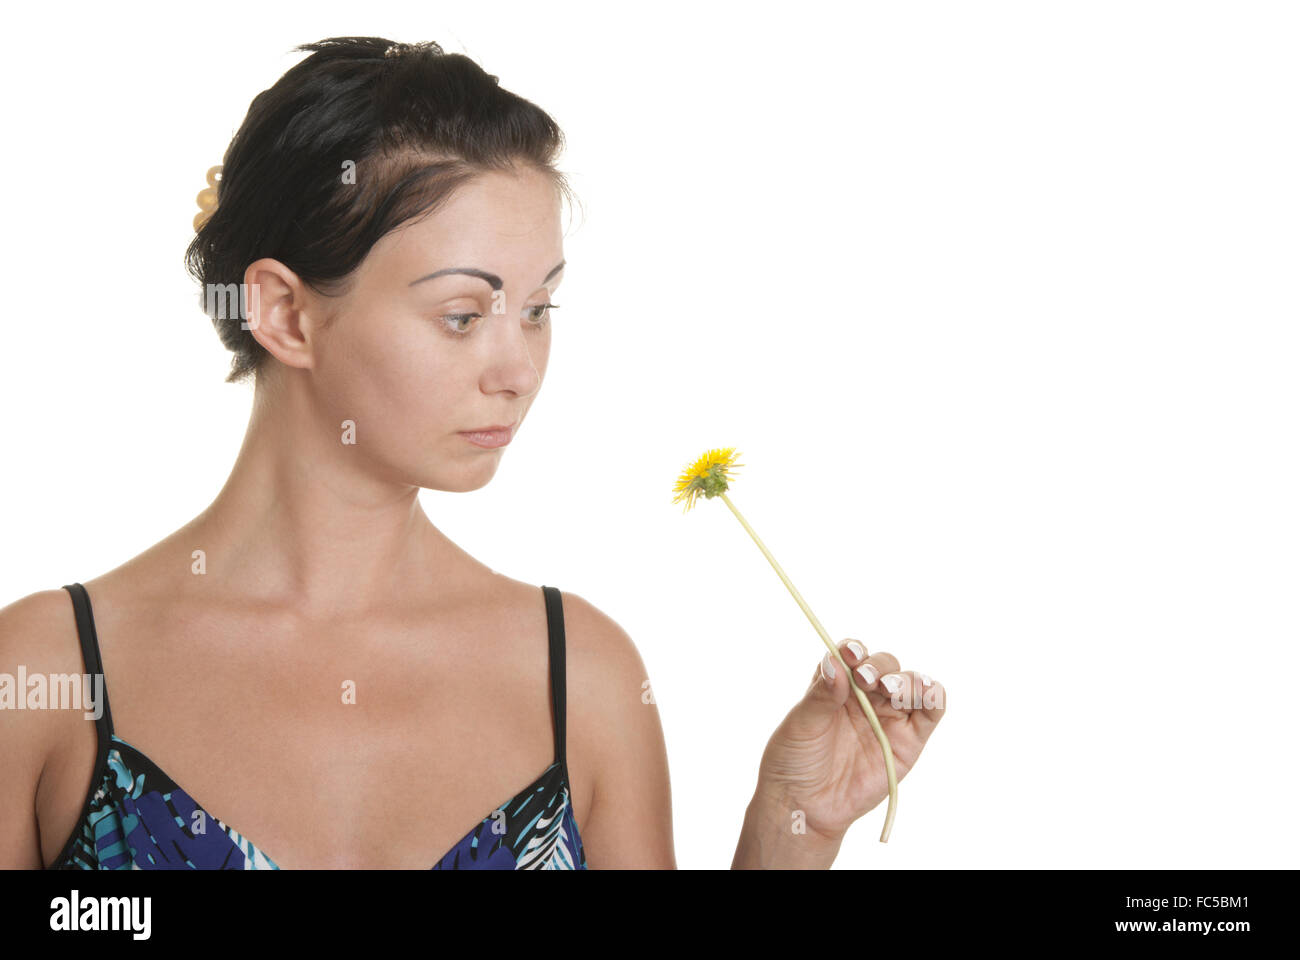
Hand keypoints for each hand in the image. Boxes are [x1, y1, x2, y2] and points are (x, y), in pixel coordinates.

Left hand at [754, 640, 946, 842]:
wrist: (806, 805)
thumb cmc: (795, 761)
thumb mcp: (801, 724)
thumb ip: (821, 695)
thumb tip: (836, 664)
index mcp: (837, 684)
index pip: (853, 654)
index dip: (854, 649)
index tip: (849, 654)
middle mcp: (866, 696)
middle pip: (885, 664)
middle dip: (878, 666)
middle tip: (865, 680)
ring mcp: (890, 717)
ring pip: (912, 683)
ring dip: (907, 679)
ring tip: (890, 690)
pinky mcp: (910, 740)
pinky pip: (931, 711)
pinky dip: (933, 695)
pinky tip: (925, 693)